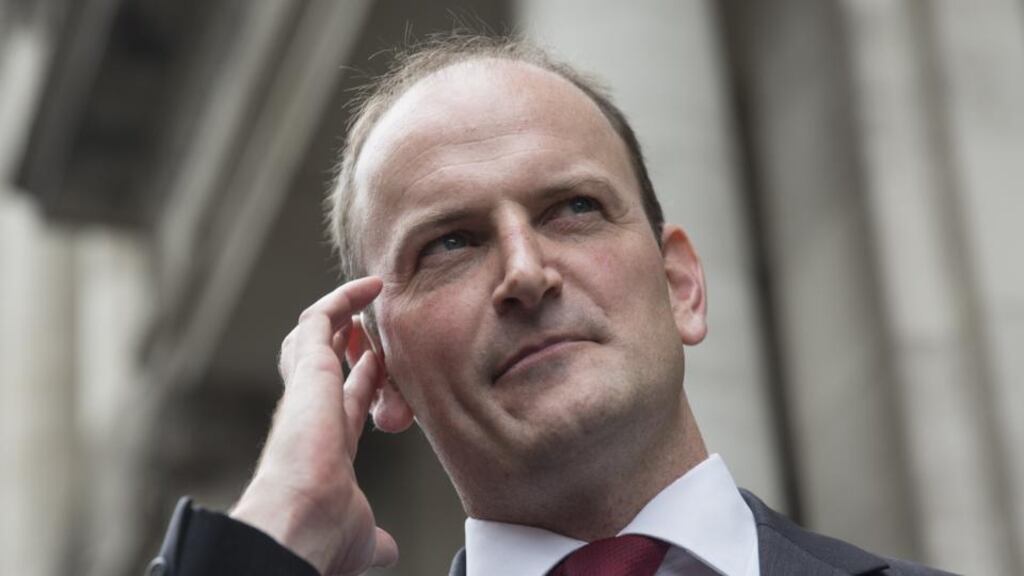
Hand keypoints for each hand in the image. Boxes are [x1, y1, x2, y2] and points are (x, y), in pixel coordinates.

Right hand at [230, 276, 397, 574]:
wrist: (300, 524)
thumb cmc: (322, 535)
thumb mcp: (361, 535)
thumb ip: (375, 539)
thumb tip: (387, 553)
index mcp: (323, 445)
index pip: (344, 402)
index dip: (364, 381)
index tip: (383, 367)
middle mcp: (310, 414)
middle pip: (324, 364)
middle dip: (348, 342)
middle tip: (373, 324)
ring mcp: (306, 390)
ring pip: (315, 336)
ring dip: (343, 314)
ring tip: (371, 293)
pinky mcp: (308, 368)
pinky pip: (322, 318)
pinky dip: (344, 298)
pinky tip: (370, 287)